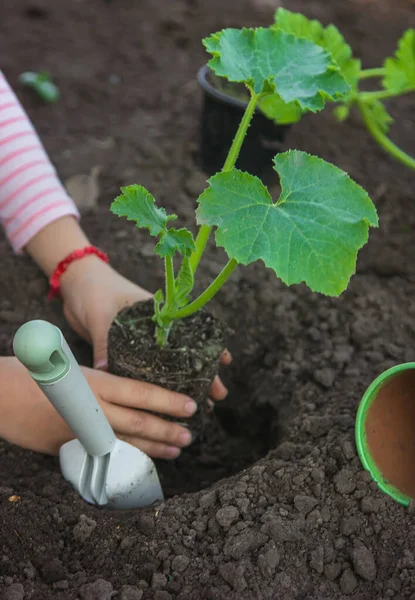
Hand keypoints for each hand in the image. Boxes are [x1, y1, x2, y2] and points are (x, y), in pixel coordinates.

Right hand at [0, 358, 200, 458]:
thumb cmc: (33, 372)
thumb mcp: (70, 367)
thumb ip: (98, 380)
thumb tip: (123, 389)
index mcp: (95, 383)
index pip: (141, 392)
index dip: (168, 401)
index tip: (191, 406)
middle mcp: (92, 409)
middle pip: (138, 421)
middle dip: (168, 429)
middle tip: (191, 434)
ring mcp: (79, 432)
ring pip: (124, 442)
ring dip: (153, 448)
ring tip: (176, 449)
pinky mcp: (66, 449)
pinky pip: (102, 454)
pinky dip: (124, 458)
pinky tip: (139, 463)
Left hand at [60, 256, 230, 400]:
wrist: (75, 284)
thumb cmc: (93, 291)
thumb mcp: (101, 317)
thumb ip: (105, 344)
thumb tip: (107, 373)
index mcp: (157, 313)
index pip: (191, 331)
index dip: (209, 347)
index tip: (224, 361)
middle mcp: (155, 329)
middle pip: (186, 352)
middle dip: (204, 372)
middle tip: (218, 394)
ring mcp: (144, 341)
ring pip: (172, 365)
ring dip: (187, 384)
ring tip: (204, 404)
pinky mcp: (129, 352)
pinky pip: (149, 371)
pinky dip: (161, 386)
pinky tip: (169, 402)